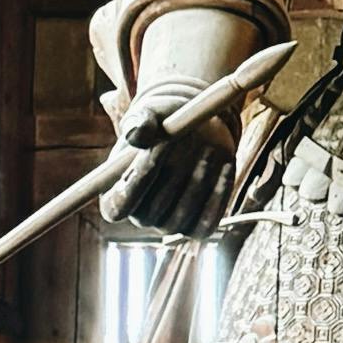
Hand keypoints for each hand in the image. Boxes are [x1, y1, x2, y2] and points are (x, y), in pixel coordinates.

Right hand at [102, 82, 238, 239]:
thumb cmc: (164, 123)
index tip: (159, 144)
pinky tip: (226, 164)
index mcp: (116, 195)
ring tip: (209, 148)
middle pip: (151, 213)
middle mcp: (141, 217)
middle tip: (190, 141)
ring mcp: (170, 225)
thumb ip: (140, 123)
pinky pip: (206, 223)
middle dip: (172, 176)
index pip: (118, 205)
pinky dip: (218, 194)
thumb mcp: (151, 114)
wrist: (196, 132)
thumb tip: (137, 135)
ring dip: (197, 181)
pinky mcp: (197, 228)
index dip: (138, 178)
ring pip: (181, 215)